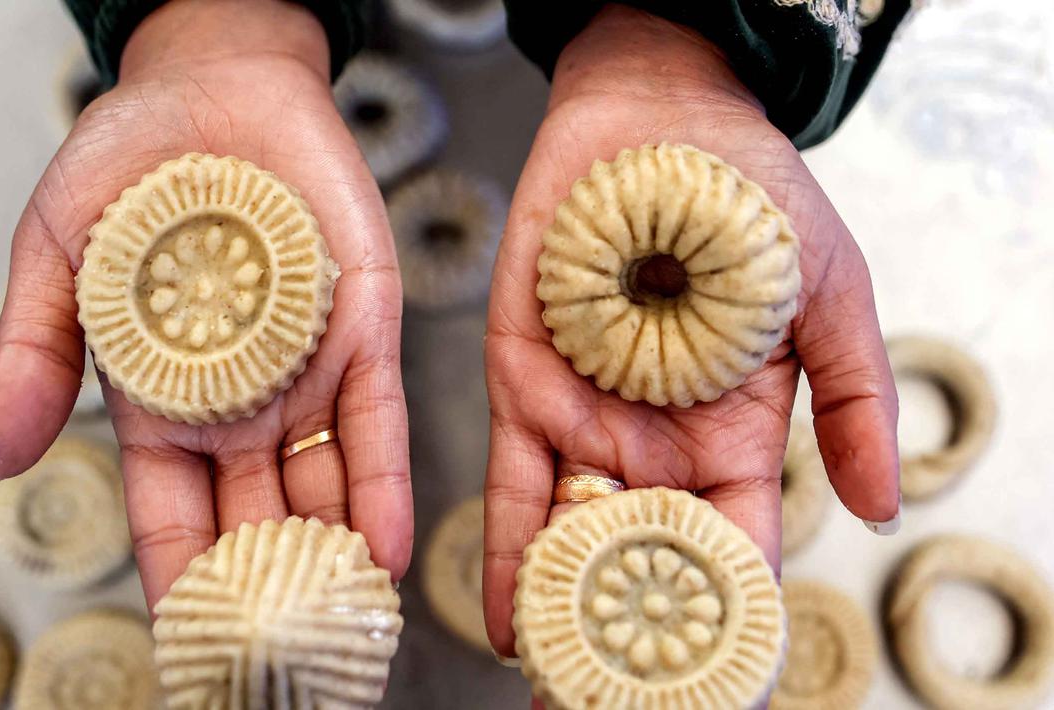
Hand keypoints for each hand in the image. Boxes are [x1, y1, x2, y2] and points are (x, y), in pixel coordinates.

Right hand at [0, 0, 411, 609]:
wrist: (212, 86)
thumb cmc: (124, 167)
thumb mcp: (55, 255)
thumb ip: (34, 356)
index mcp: (164, 404)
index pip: (173, 521)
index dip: (183, 589)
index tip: (197, 658)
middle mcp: (242, 406)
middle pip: (257, 524)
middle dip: (270, 596)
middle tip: (287, 672)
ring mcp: (307, 372)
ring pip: (323, 488)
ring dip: (335, 562)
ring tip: (346, 635)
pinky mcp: (363, 328)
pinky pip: (375, 421)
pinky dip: (381, 484)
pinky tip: (386, 550)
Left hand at [482, 6, 899, 657]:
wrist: (661, 119)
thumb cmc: (756, 199)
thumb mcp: (831, 294)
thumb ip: (853, 399)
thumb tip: (886, 508)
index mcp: (735, 434)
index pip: (738, 547)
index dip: (734, 619)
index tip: (722, 689)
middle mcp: (656, 443)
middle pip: (646, 560)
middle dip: (634, 635)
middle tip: (616, 706)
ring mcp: (585, 419)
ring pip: (573, 535)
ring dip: (565, 610)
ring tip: (558, 687)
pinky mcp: (521, 384)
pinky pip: (510, 479)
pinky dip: (506, 545)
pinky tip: (508, 615)